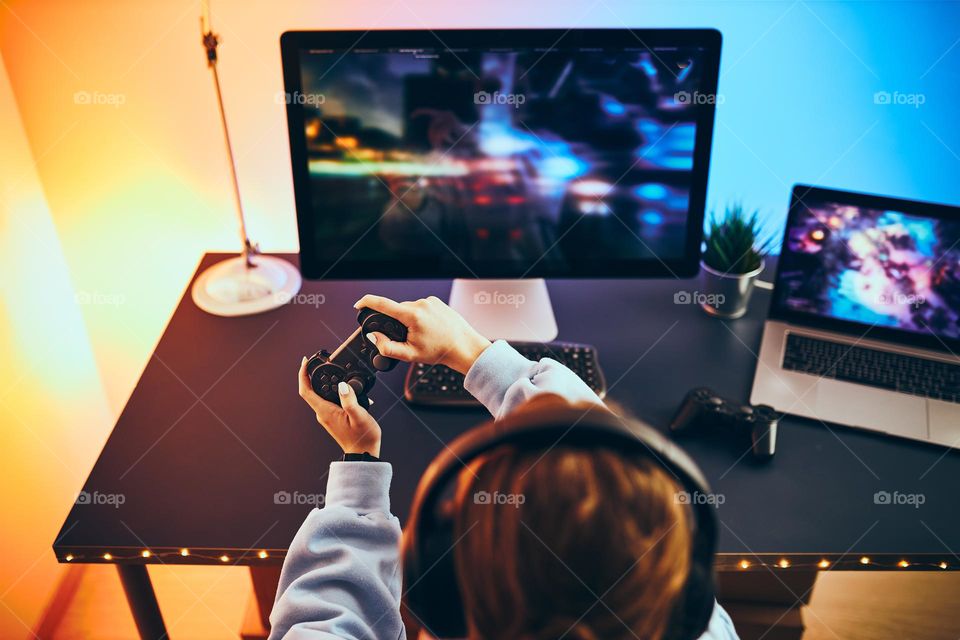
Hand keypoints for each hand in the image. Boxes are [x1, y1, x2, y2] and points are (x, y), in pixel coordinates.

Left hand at [298, 357, 381, 456]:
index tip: (305, 362)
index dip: (303, 374)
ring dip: (322, 382)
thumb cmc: (363, 438)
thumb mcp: (359, 416)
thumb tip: (343, 385)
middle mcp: (323, 414)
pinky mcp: (333, 418)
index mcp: (325, 412)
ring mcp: (327, 417)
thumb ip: (350, 400)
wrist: (364, 453)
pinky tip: (342, 388)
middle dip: (311, 375)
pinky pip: (327, 401)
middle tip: (317, 362)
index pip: (306, 390)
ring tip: (331, 371)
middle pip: (310, 391)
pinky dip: (331, 390)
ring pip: (319, 395)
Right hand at [353, 295, 491, 374]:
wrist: (464, 347)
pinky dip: (419, 317)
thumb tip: (374, 336)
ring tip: (423, 335)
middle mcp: (421, 304)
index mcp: (412, 315)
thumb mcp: (410, 355)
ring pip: (409, 309)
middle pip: (397, 310)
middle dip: (397, 323)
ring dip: (409, 321)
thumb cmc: (440, 351)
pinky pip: (420, 308)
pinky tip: (429, 328)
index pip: (382, 304)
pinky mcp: (436, 302)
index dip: (367, 303)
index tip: (358, 305)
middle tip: (409, 339)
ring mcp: (430, 301)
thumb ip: (387, 347)